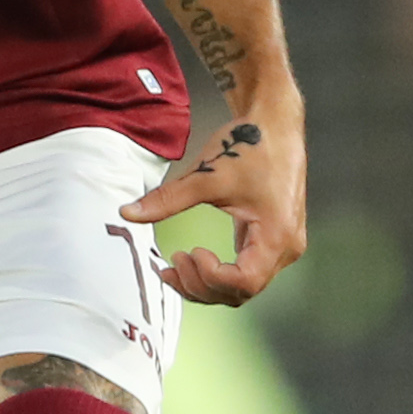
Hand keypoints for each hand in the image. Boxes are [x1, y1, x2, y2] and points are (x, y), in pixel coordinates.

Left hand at [124, 110, 308, 306]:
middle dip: (202, 285)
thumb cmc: (249, 145)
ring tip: (175, 265)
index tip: (186, 253)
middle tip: (170, 265)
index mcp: (277, 235)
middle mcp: (286, 247)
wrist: (275, 122)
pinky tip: (194, 259)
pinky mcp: (274, 238)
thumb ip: (166, 200)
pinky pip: (247, 270)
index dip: (210, 277)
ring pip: (244, 286)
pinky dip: (219, 272)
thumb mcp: (206, 175)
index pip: (244, 282)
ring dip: (208, 283)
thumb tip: (127, 213)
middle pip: (242, 291)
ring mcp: (283, 245)